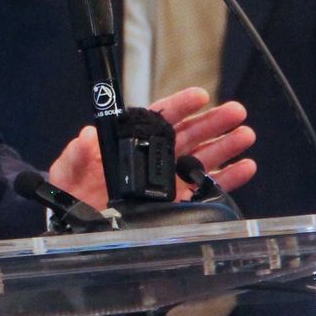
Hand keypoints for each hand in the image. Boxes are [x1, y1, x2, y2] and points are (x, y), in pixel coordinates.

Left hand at [45, 87, 255, 210]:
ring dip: (225, 146)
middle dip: (213, 122)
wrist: (76, 219)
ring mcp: (170, 179)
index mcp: (133, 140)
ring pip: (203, 157)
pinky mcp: (178, 202)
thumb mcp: (69, 167)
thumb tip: (86, 136)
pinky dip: (229, 177)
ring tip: (245, 135)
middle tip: (236, 111)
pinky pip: (208, 187)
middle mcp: (156, 156)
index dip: (181, 105)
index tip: (199, 96)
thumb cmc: (75, 186)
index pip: (161, 117)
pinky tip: (245, 167)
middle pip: (190, 134)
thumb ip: (78, 152)